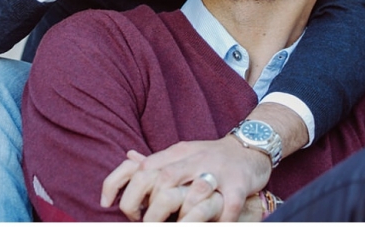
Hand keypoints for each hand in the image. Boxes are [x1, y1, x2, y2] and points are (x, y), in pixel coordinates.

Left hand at [101, 136, 271, 221]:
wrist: (251, 146)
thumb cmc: (211, 155)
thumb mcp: (182, 152)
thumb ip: (157, 159)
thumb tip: (128, 158)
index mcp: (177, 153)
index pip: (144, 168)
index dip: (123, 187)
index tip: (112, 206)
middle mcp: (194, 160)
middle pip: (164, 180)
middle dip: (152, 208)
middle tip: (146, 224)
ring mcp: (218, 172)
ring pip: (194, 194)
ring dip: (182, 218)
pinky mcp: (239, 184)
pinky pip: (228, 206)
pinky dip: (219, 222)